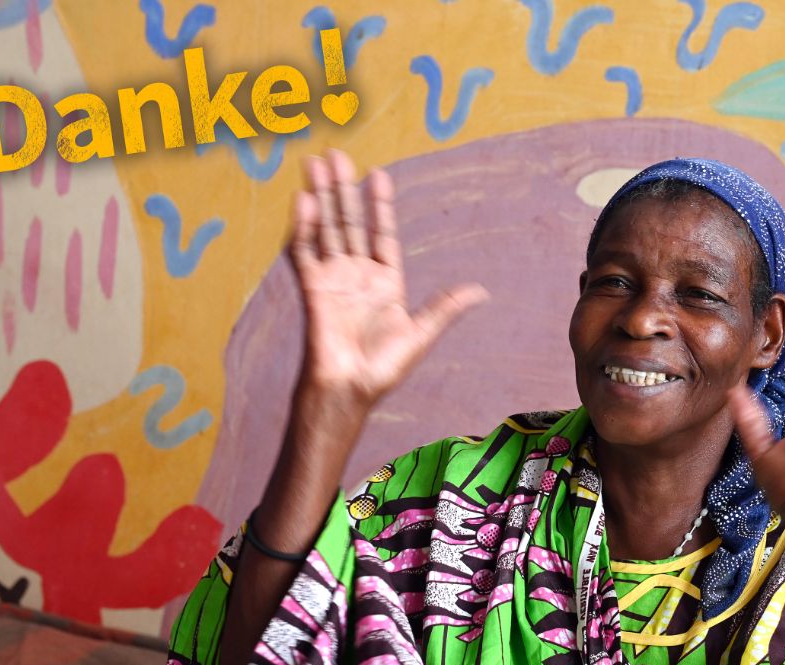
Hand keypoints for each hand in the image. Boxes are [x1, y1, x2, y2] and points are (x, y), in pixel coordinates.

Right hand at [287, 150, 488, 414]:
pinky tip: (304, 200)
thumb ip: (445, 308)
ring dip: (322, 197)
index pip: (382, 233)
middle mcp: (358, 275)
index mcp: (386, 281)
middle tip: (336, 155)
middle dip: (344, 189)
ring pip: (327, 229)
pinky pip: (305, 252)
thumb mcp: (421, 334)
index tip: (378, 174)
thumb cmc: (384, 368)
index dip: (380, 205)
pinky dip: (304, 227)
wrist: (350, 389)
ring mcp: (334, 279)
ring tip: (316, 164)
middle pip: (350, 222)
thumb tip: (480, 291)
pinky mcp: (313, 289)